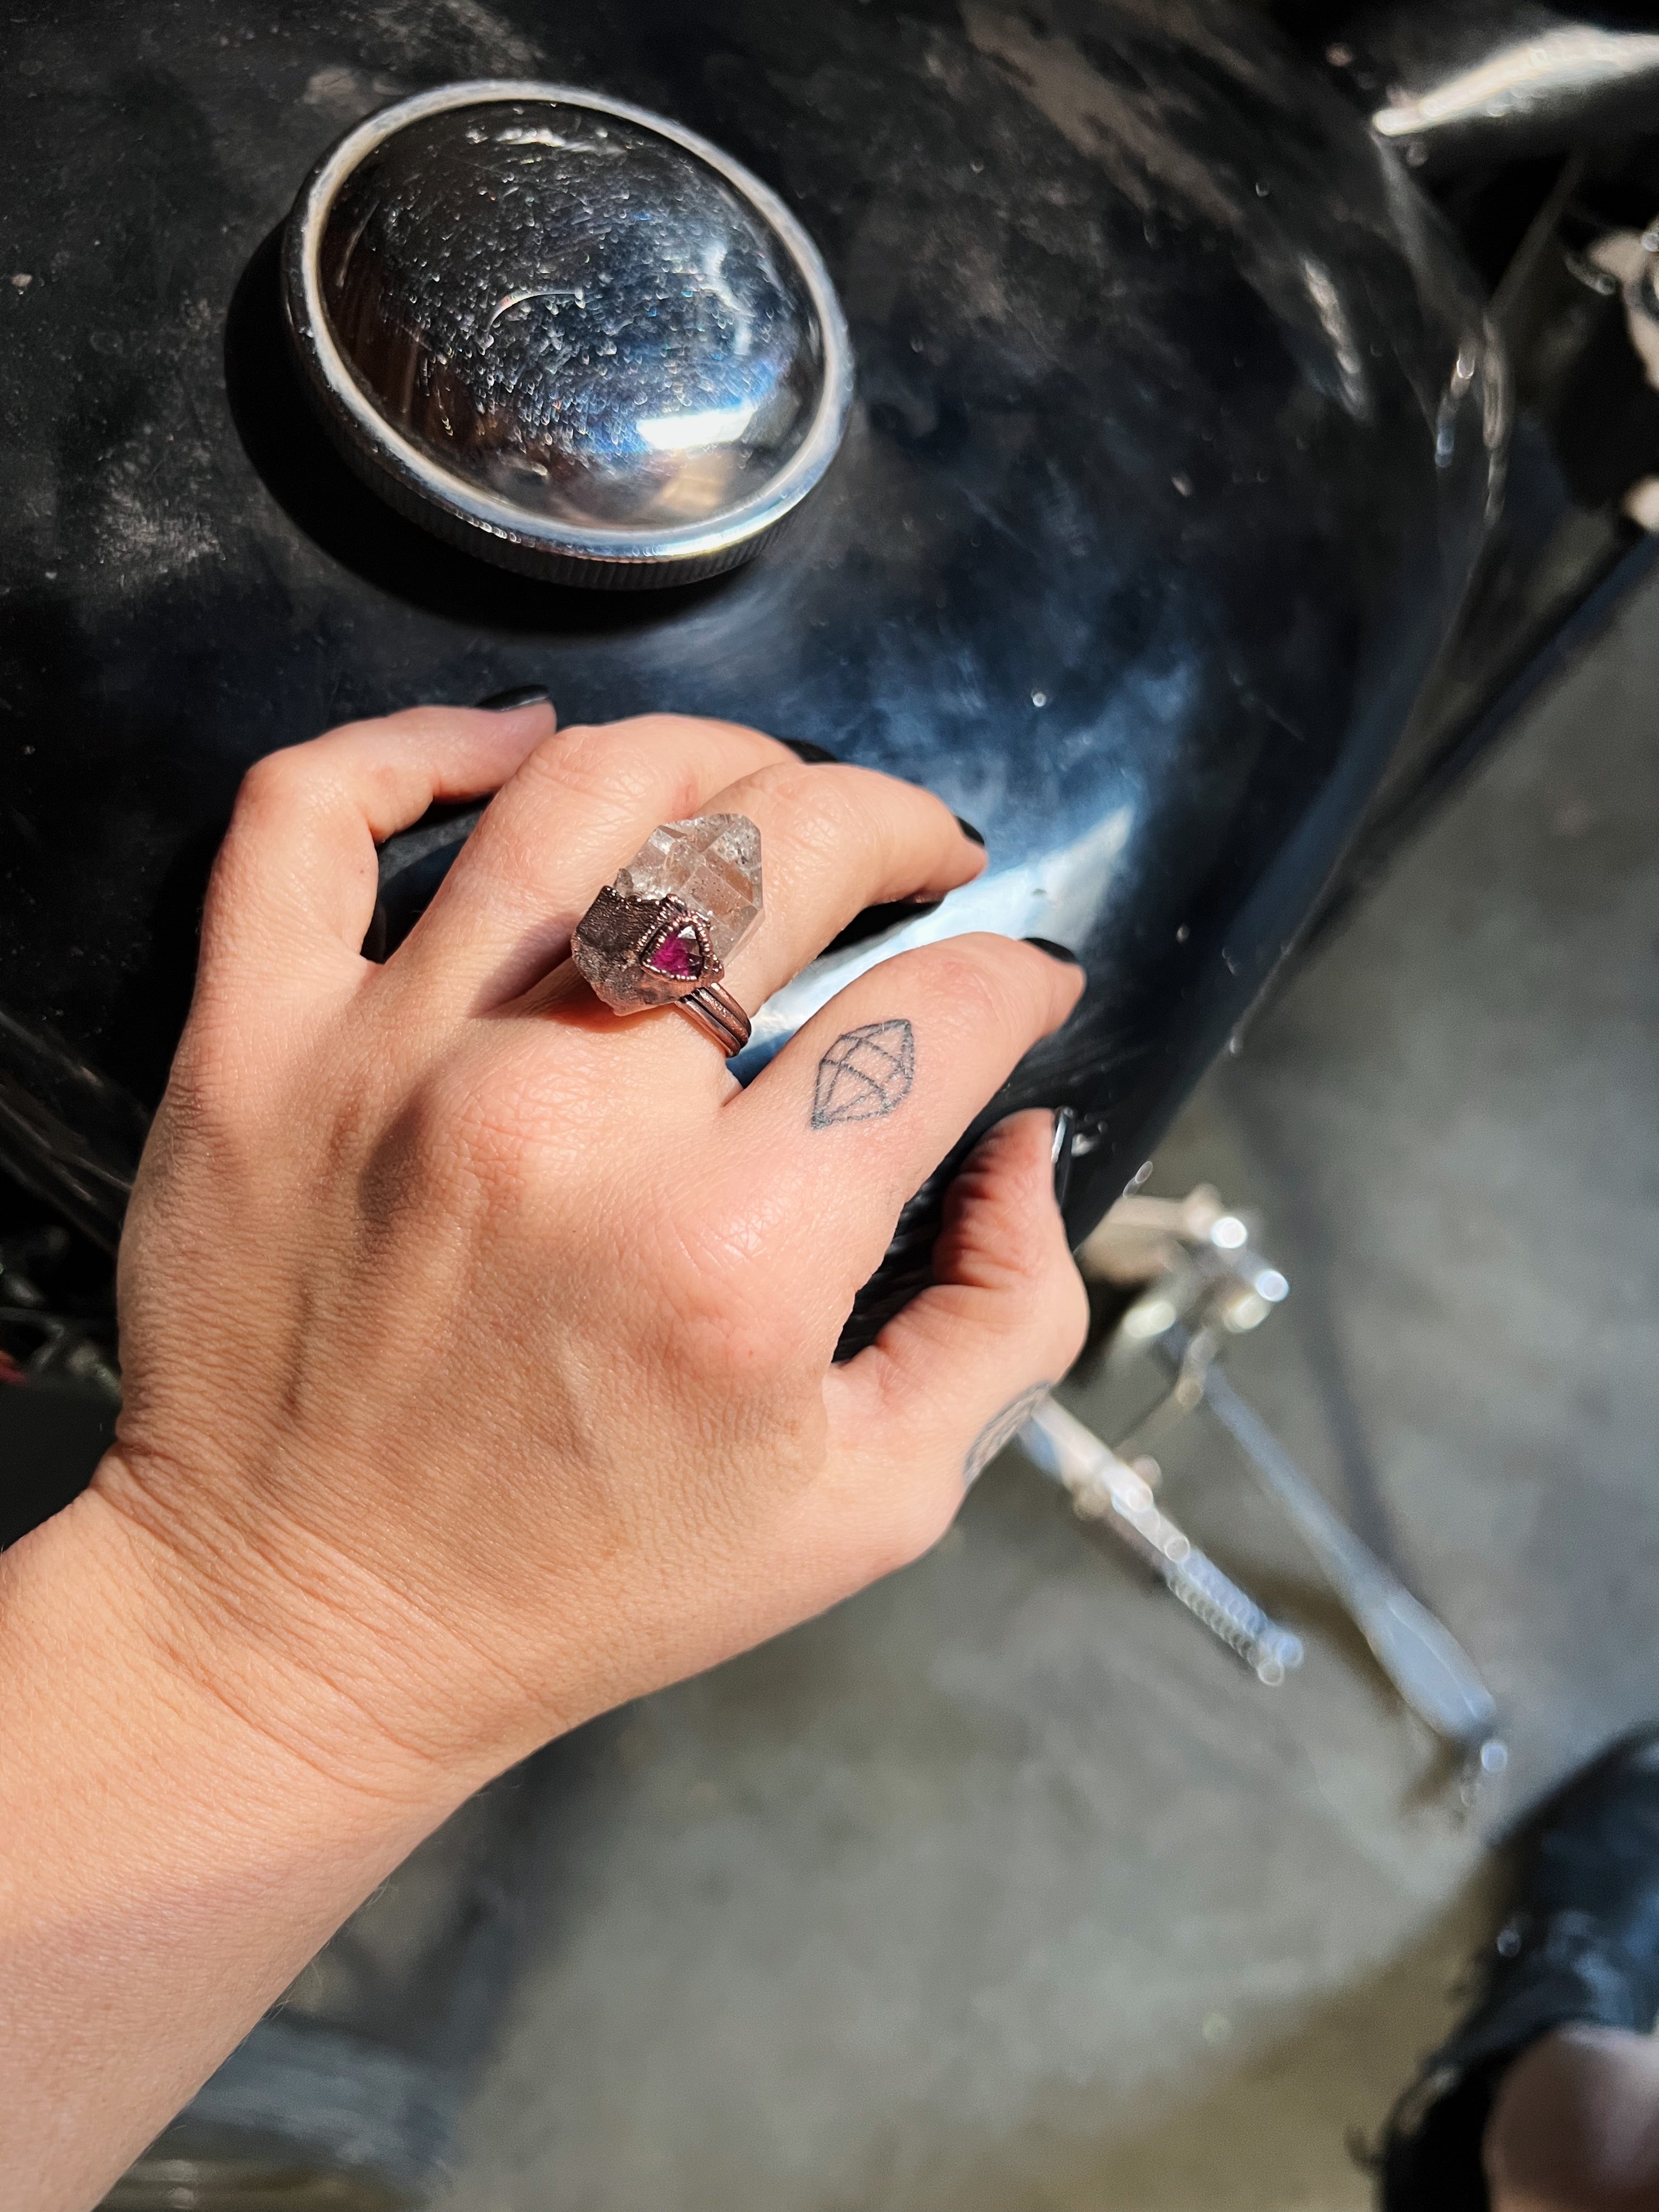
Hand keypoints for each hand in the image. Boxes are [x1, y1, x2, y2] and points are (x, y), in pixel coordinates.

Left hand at [94, 698, 1087, 1797]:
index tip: (1019, 986)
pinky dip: (415, 741)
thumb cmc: (595, 1582)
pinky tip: (517, 746)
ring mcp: (391, 1063)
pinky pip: (315, 814)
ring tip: (766, 795)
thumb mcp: (874, 1505)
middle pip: (785, 851)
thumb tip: (1025, 1139)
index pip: (937, 1013)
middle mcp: (567, 1127)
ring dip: (720, 757)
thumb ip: (1005, 1316)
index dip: (1019, 978)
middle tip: (921, 859)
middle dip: (900, 826)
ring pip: (587, 791)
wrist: (308, 1633)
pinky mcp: (257, 1047)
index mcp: (737, 1255)